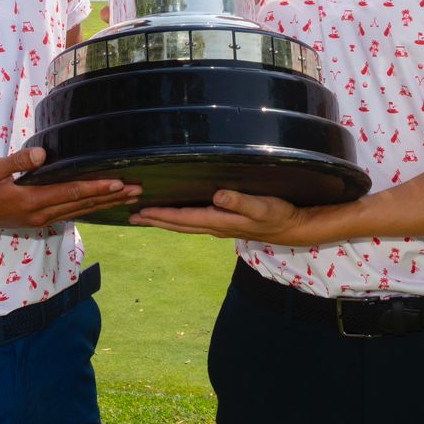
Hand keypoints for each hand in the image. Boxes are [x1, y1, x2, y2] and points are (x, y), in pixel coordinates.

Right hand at [0, 147, 140, 232]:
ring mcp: (39, 220)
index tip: (118, 183)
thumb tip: (43, 155)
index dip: (96, 188)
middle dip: (111, 198)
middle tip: (137, 190)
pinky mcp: (37, 220)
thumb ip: (17, 162)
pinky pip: (70, 214)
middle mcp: (40, 214)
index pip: (71, 193)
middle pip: (82, 206)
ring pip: (79, 212)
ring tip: (129, 197)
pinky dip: (89, 209)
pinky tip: (101, 205)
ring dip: (105, 204)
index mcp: (31, 201)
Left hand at [130, 189, 311, 243]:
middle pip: (178, 225)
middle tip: (131, 217)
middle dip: (155, 221)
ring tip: (145, 218)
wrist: (291, 227)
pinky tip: (174, 216)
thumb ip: (239, 201)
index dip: (161, 215)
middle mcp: (214, 226)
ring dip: (164, 222)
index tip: (140, 213)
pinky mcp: (224, 224)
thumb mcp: (261, 206)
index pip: (183, 218)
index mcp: (219, 221)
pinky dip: (178, 220)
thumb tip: (217, 195)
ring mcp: (218, 227)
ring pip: (184, 226)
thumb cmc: (277, 214)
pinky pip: (193, 223)